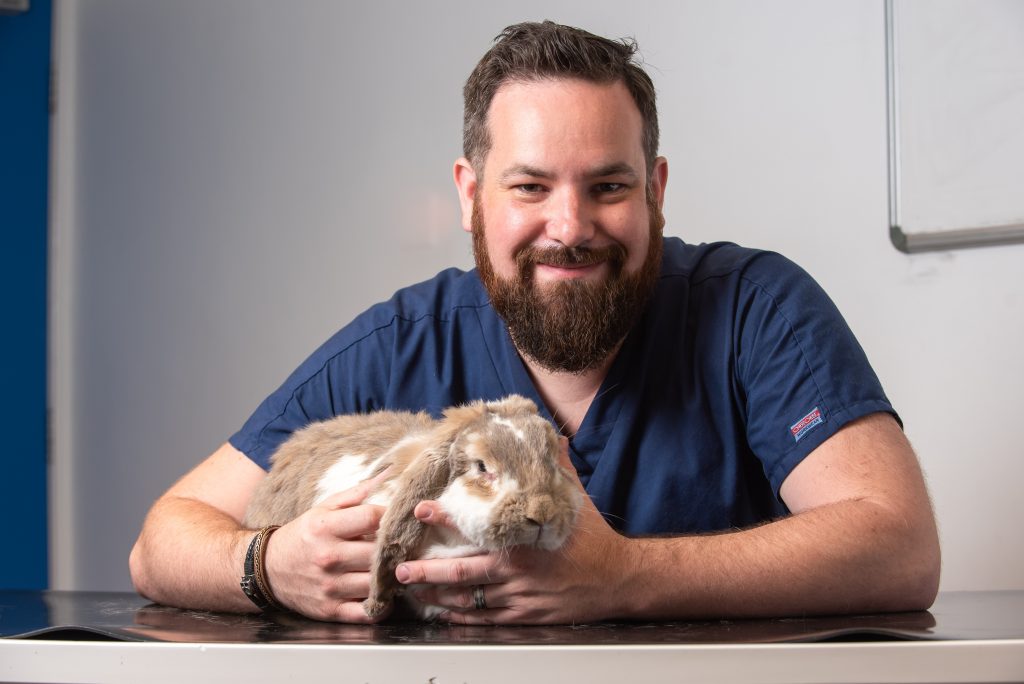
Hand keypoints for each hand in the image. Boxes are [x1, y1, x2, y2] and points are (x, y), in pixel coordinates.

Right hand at [261, 470, 388, 622]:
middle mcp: (328, 557)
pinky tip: (384, 593)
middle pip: (378, 552)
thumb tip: (387, 475)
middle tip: (404, 545)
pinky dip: (381, 606)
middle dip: (395, 547)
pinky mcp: (331, 610)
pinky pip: (367, 612)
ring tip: (396, 567)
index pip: (372, 518)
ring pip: (377, 582)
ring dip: (391, 576)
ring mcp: (329, 586)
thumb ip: (357, 493)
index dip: (390, 517)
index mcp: (325, 528)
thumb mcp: (323, 509)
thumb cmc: (303, 536)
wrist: (268, 570)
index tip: (396, 519)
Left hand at [394, 439, 635, 624]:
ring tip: (414, 592)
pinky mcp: (526, 615)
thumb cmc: (593, 537)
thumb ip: (556, 468)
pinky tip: (446, 613)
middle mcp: (516, 570)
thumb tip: (548, 437)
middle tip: (401, 568)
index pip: (474, 525)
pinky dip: (464, 616)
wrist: (619, 577)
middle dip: (427, 571)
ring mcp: (519, 596)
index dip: (445, 517)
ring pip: (470, 599)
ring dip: (439, 596)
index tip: (421, 510)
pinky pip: (487, 618)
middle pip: (461, 573)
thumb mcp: (573, 499)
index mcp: (522, 539)